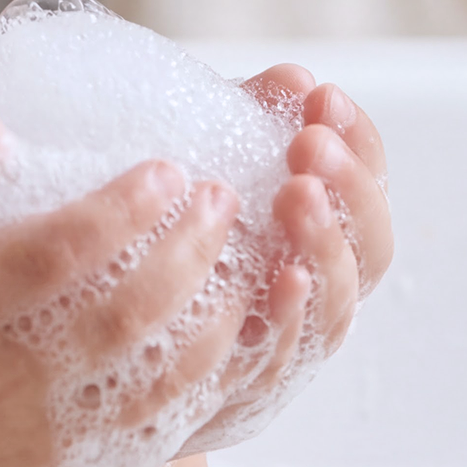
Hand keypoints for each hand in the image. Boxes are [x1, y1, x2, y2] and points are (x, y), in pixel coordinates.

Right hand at [0, 111, 283, 466]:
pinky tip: (231, 322)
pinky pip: (164, 423)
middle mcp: (3, 379)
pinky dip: (210, 372)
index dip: (118, 211)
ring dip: (211, 306)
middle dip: (185, 248)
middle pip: (120, 312)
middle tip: (220, 194)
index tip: (166, 168)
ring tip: (241, 250)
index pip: (52, 255)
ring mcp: (48, 433)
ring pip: (156, 373)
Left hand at [170, 68, 391, 455]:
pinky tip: (285, 276)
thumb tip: (290, 77)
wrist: (96, 343)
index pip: (367, 190)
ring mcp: (288, 344)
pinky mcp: (244, 389)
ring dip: (325, 244)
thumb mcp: (200, 170)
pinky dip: (294, 317)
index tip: (325, 98)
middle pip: (370, 249)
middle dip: (350, 190)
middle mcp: (316, 293)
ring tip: (297, 192)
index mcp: (315, 235)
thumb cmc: (156, 237)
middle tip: (310, 144)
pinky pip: (284, 358)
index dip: (361, 147)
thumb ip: (246, 125)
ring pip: (336, 304)